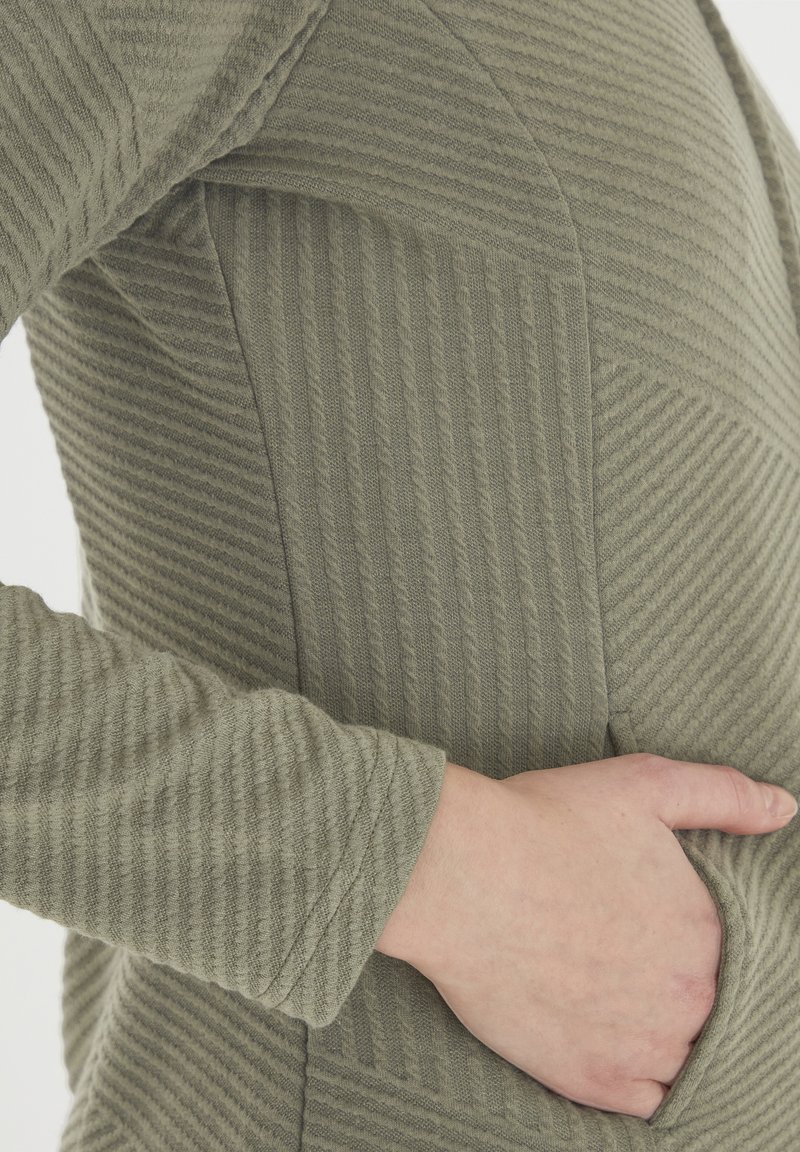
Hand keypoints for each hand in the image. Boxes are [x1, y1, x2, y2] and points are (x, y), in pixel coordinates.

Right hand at [375, 753, 796, 1118]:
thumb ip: (722, 795)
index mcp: (705, 930)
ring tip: (608, 996)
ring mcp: (641, 1046)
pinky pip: (643, 1100)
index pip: (720, 950)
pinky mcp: (591, 1080)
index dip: (681, 933)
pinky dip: (632, 1077)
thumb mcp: (643, 785)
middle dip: (667, 983)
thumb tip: (782, 808)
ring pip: (678, 1057)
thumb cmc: (543, 823)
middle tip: (614, 952)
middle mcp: (687, 997)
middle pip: (701, 1005)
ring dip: (656, 1034)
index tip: (640, 918)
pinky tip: (602, 1038)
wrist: (456, 873)